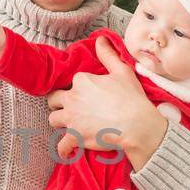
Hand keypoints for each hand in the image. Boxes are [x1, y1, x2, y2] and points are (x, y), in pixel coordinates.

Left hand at [45, 36, 167, 163]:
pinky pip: (61, 144)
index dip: (77, 89)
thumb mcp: (122, 71)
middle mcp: (72, 98)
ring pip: (53, 119)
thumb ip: (108, 55)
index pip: (71, 83)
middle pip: (54, 100)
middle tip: (70, 109)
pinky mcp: (74, 136)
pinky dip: (64, 148)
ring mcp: (71, 118)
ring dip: (60, 122)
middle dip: (59, 104)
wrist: (136, 125)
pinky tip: (67, 149)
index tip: (87, 95)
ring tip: (69, 125)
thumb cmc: (132, 98)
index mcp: (81, 81)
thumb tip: (100, 40)